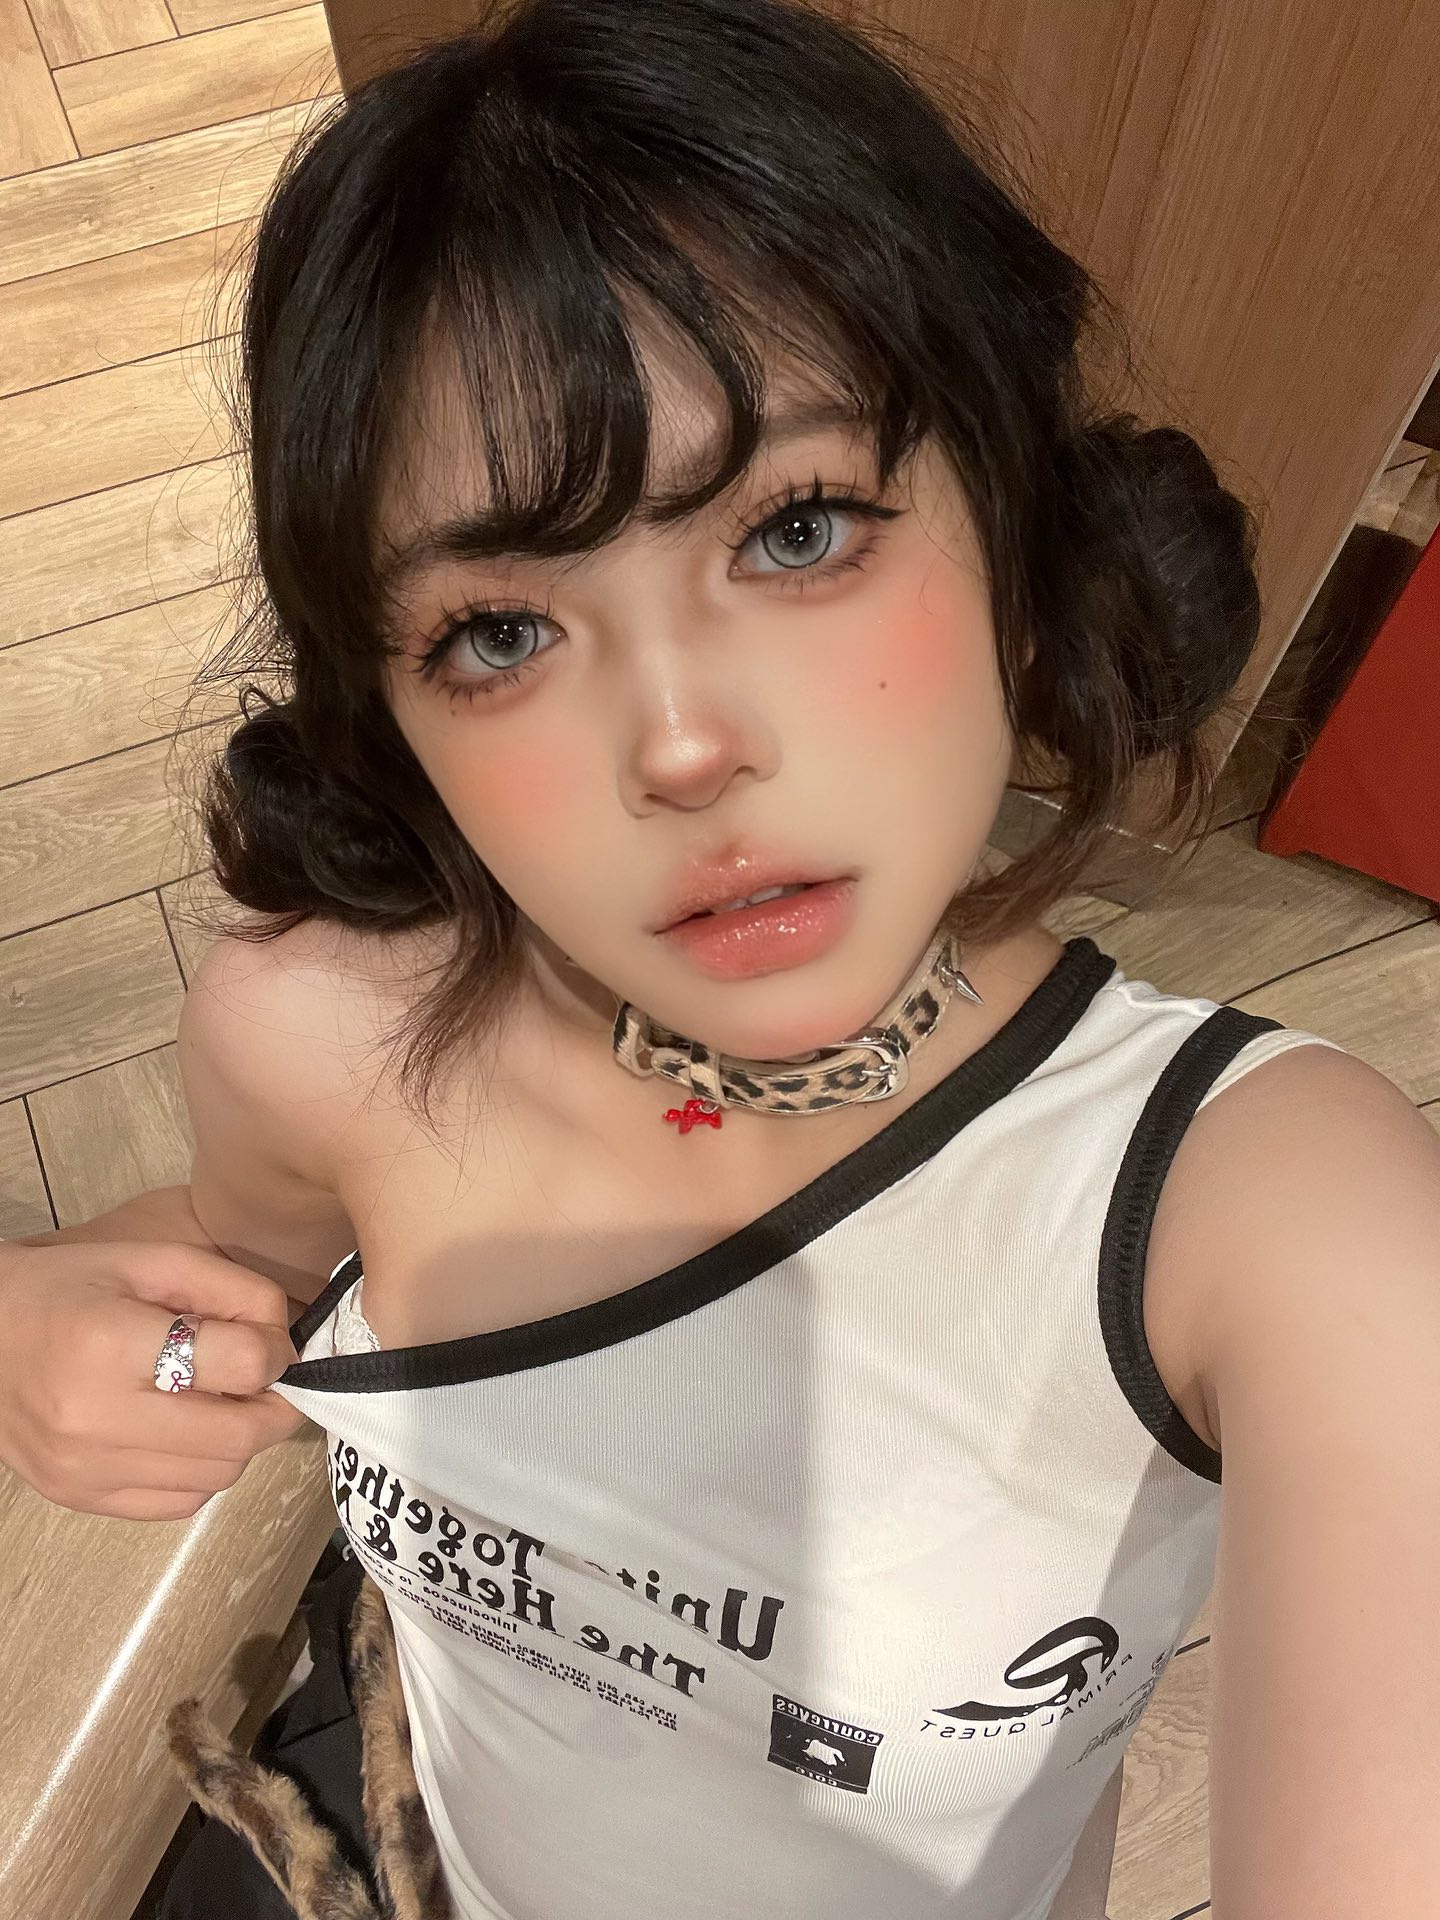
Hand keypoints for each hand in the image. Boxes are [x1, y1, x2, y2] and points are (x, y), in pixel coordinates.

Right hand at [0, 1239, 306, 1520]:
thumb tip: (285, 1342)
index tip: (270, 1341)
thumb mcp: (151, 1259)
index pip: (241, 1365)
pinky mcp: (79, 1498)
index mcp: (112, 1344)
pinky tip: (184, 1433)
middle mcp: (96, 1418)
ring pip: (217, 1477)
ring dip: (238, 1440)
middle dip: (274, 1406)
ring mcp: (85, 1469)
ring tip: (217, 1401)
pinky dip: (201, 1472)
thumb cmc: (67, 1287)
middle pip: (239, 1437)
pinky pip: (179, 1504)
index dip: (275, 1350)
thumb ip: (232, 1288)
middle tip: (268, 1380)